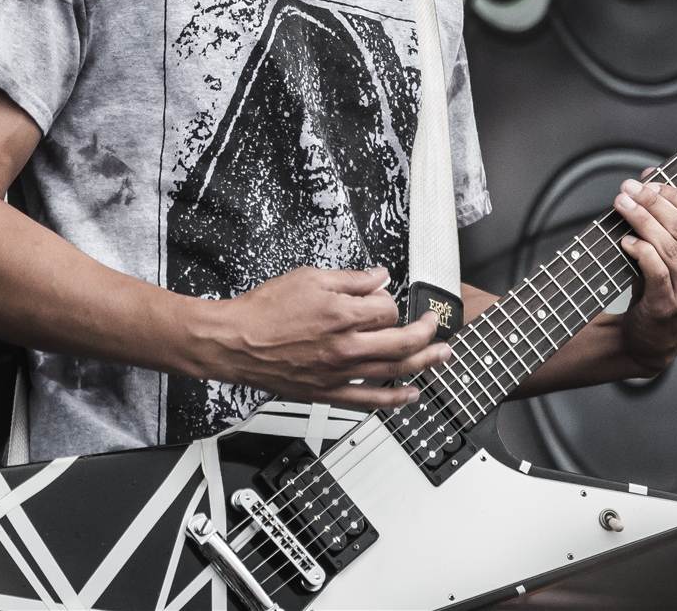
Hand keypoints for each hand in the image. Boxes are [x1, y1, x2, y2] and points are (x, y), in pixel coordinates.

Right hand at [193, 266, 451, 407]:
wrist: (234, 342)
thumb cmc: (264, 310)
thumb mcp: (309, 278)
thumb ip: (350, 279)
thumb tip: (379, 277)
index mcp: (341, 314)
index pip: (387, 308)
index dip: (390, 300)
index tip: (384, 297)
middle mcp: (345, 346)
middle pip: (401, 342)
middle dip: (425, 333)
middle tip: (436, 327)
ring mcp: (338, 373)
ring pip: (393, 372)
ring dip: (423, 364)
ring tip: (442, 357)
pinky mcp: (327, 392)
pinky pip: (369, 400)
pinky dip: (394, 399)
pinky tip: (410, 394)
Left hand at [613, 171, 676, 373]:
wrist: (650, 340)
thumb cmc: (660, 290)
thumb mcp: (671, 255)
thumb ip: (664, 219)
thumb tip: (649, 175)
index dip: (676, 194)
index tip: (650, 181)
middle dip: (652, 202)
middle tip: (627, 189)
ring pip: (669, 245)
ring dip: (641, 220)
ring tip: (621, 205)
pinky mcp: (669, 306)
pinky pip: (657, 270)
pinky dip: (640, 251)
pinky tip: (625, 241)